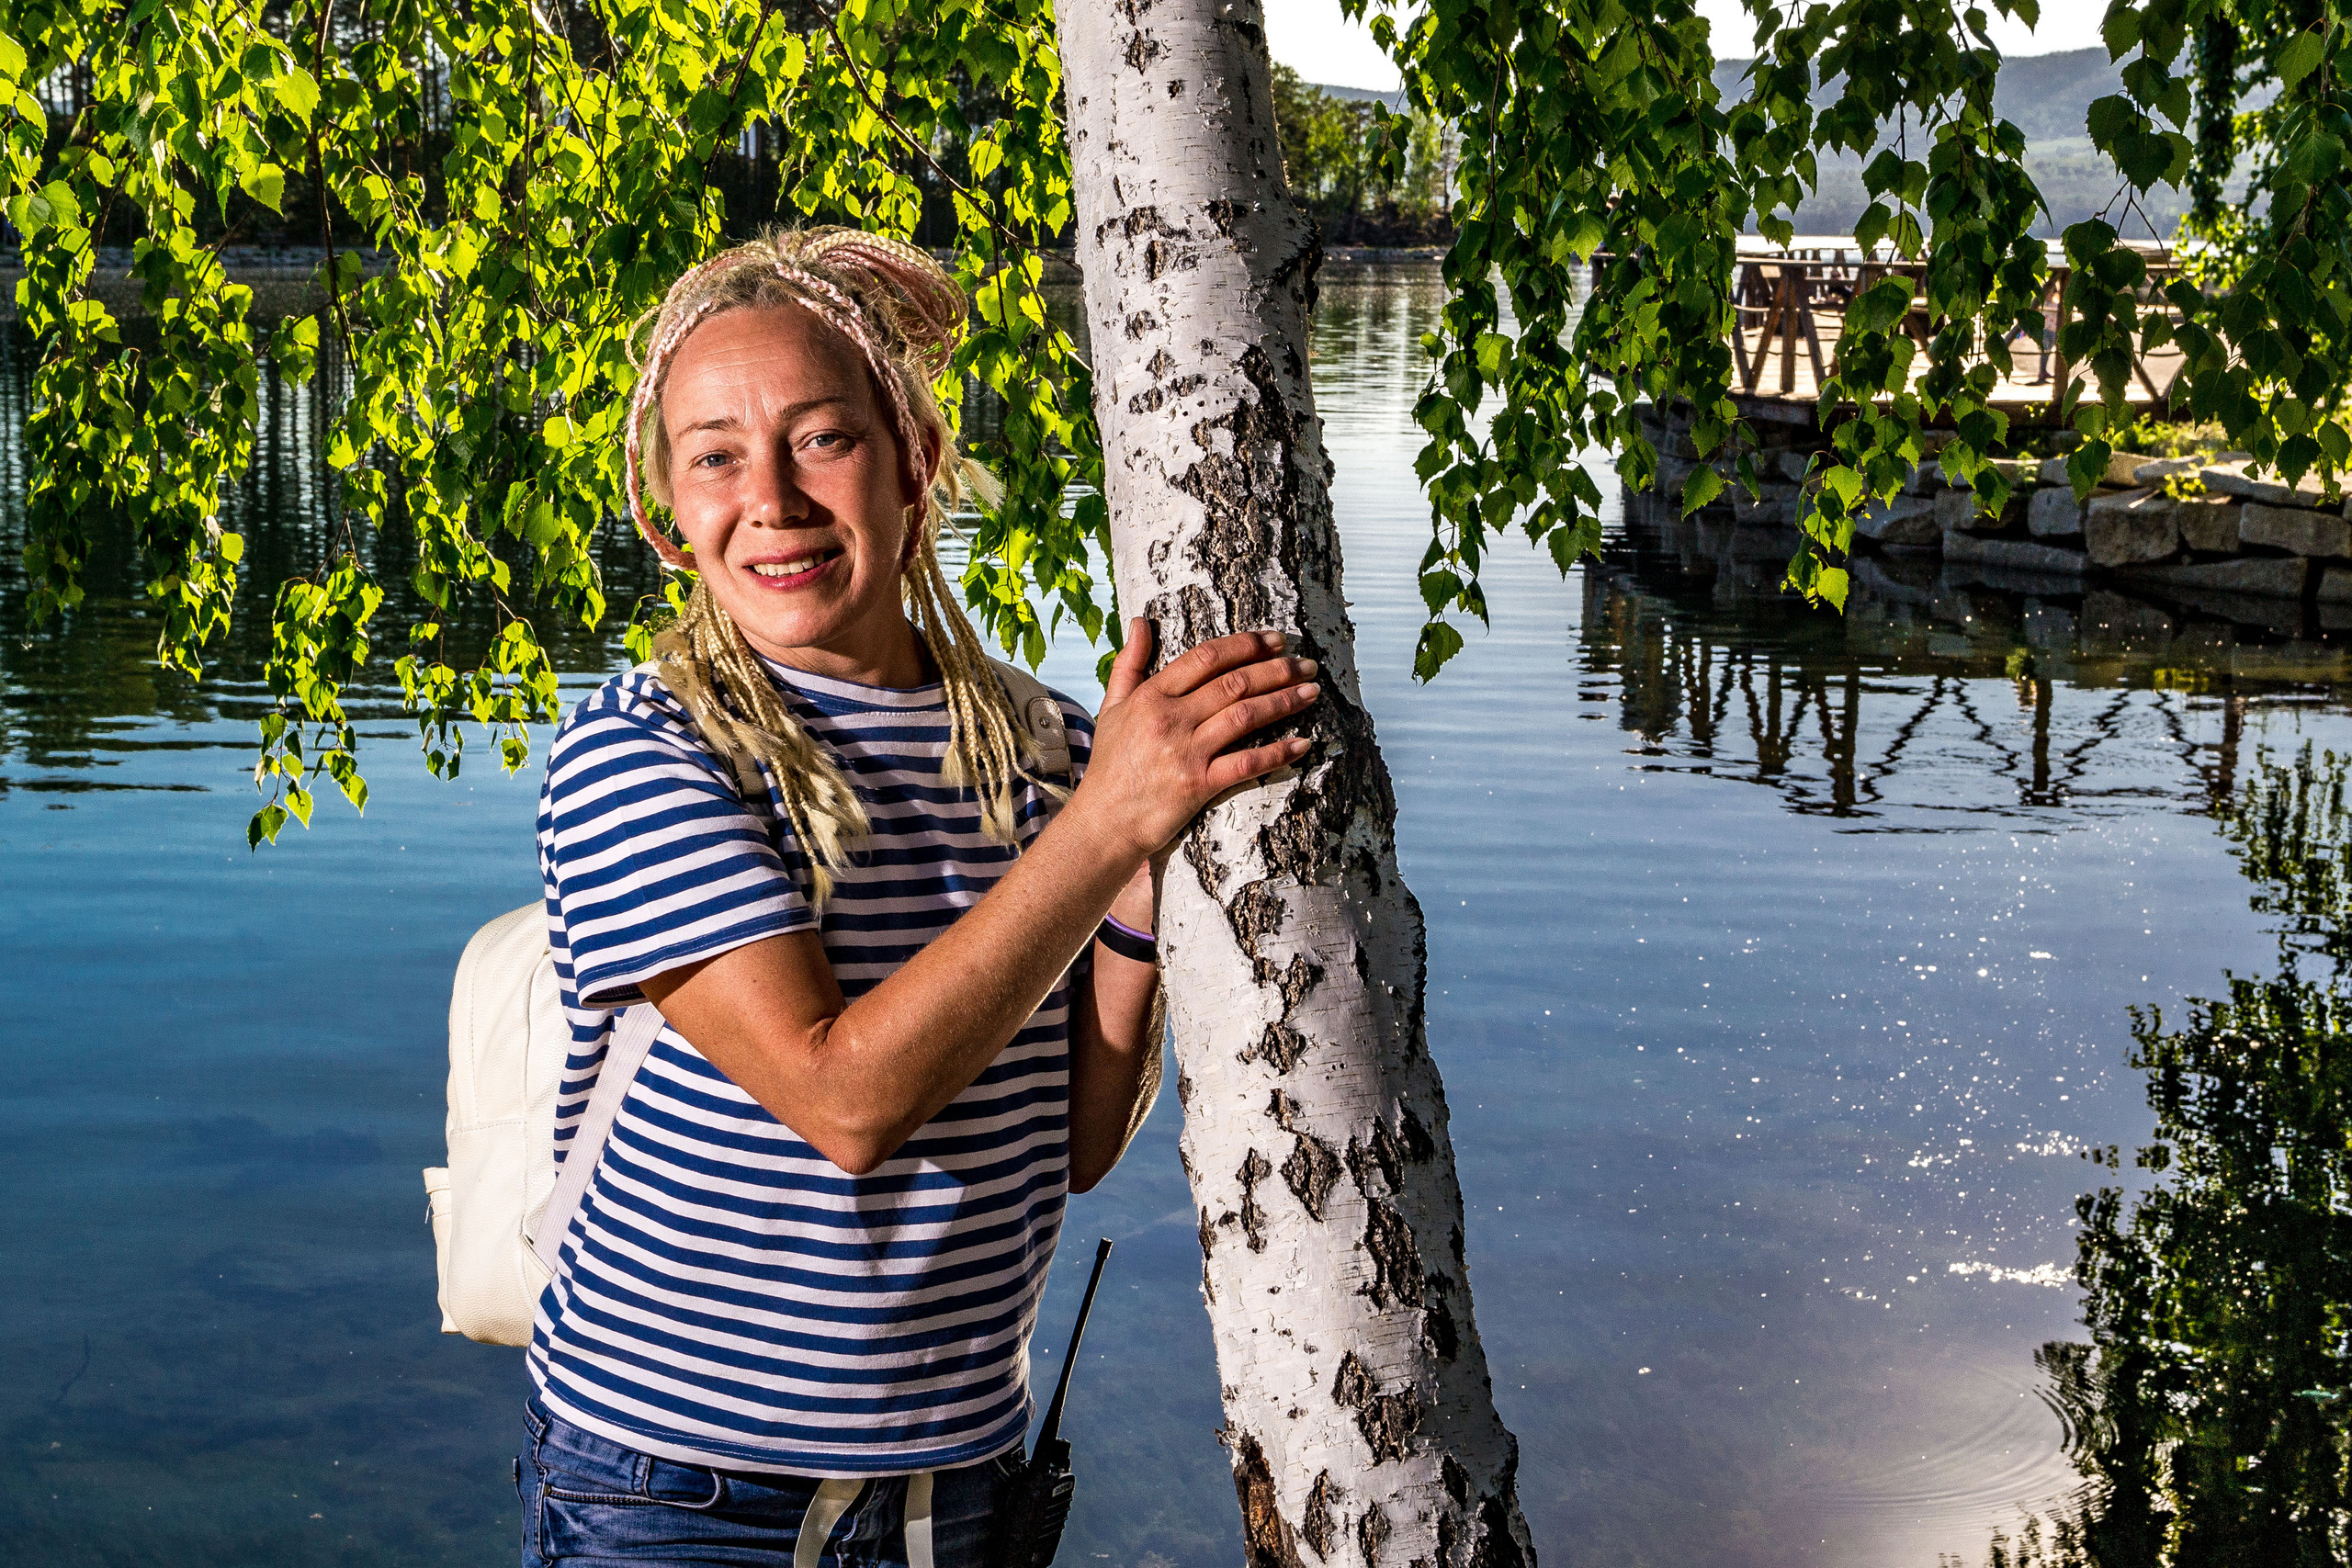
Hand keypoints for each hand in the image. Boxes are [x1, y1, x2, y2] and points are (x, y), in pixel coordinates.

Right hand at [1075, 618, 1318, 864]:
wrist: (1104, 822)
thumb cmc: (1111, 765)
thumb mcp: (1112, 707)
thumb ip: (1129, 662)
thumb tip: (1141, 620)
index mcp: (1151, 696)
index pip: (1206, 658)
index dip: (1245, 645)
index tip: (1275, 641)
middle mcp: (1170, 719)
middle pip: (1233, 683)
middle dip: (1276, 670)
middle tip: (1306, 665)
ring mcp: (1185, 752)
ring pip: (1245, 716)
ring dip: (1284, 701)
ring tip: (1311, 692)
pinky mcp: (1198, 785)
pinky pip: (1246, 763)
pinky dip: (1277, 752)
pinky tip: (1303, 743)